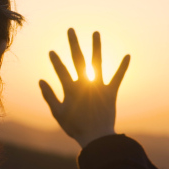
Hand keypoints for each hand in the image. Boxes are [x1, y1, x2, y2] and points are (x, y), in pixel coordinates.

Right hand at [39, 29, 129, 148]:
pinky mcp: (111, 93)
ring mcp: (99, 87)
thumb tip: (40, 80)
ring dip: (96, 47)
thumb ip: (49, 96)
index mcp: (71, 89)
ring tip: (96, 33)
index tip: (51, 51)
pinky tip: (128, 55)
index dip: (55, 61)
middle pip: (78, 60)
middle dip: (73, 44)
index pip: (61, 71)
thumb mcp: (58, 113)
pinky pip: (118, 78)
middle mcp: (85, 84)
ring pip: (97, 63)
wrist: (96, 138)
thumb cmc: (75, 127)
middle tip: (71, 30)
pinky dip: (123, 67)